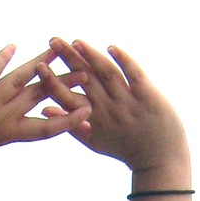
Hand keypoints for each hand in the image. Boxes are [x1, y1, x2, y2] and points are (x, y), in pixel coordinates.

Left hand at [0, 45, 90, 170]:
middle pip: (38, 99)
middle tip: (86, 72)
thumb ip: (4, 124)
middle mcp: (0, 121)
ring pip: (19, 82)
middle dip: (64, 85)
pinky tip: (13, 46)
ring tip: (57, 50)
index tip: (88, 113)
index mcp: (6, 135)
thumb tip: (20, 111)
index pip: (45, 129)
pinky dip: (1, 59)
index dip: (68, 121)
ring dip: (40, 65)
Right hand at [42, 41, 189, 183]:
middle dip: (68, 60)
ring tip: (76, 42)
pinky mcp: (148, 96)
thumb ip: (71, 124)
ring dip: (91, 56)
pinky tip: (111, 47)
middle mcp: (109, 111)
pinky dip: (123, 60)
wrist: (160, 159)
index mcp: (94, 121)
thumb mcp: (94, 141)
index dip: (53, 82)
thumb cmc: (125, 147)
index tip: (39, 66)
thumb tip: (45, 109)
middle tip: (53, 41)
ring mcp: (129, 102)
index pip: (69, 98)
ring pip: (107, 74)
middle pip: (86, 80)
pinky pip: (134, 74)